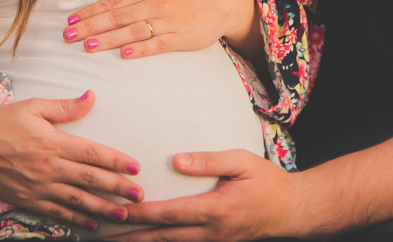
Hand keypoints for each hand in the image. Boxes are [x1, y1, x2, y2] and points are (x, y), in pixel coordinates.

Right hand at [0, 91, 144, 229]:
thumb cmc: (4, 122)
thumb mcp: (34, 107)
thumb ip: (65, 106)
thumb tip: (92, 97)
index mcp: (53, 142)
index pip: (92, 153)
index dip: (116, 162)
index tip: (135, 168)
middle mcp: (48, 167)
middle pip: (90, 179)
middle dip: (117, 189)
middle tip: (139, 196)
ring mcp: (38, 186)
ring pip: (76, 200)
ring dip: (102, 208)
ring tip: (122, 214)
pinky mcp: (27, 200)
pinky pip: (56, 212)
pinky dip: (76, 220)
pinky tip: (92, 224)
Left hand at [63, 0, 260, 60]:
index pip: (113, 1)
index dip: (91, 12)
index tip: (71, 21)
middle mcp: (157, 1)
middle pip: (118, 16)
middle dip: (92, 26)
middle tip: (69, 36)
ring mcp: (169, 19)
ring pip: (133, 30)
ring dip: (110, 39)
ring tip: (89, 46)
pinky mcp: (182, 37)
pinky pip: (157, 44)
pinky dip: (140, 49)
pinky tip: (124, 55)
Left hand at [104, 150, 301, 241]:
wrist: (291, 210)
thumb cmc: (267, 181)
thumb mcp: (242, 161)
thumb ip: (209, 161)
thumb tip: (176, 160)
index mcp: (215, 209)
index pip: (169, 213)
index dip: (140, 214)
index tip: (116, 211)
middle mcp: (211, 232)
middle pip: (162, 237)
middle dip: (130, 237)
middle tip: (101, 236)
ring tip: (113, 241)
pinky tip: (144, 241)